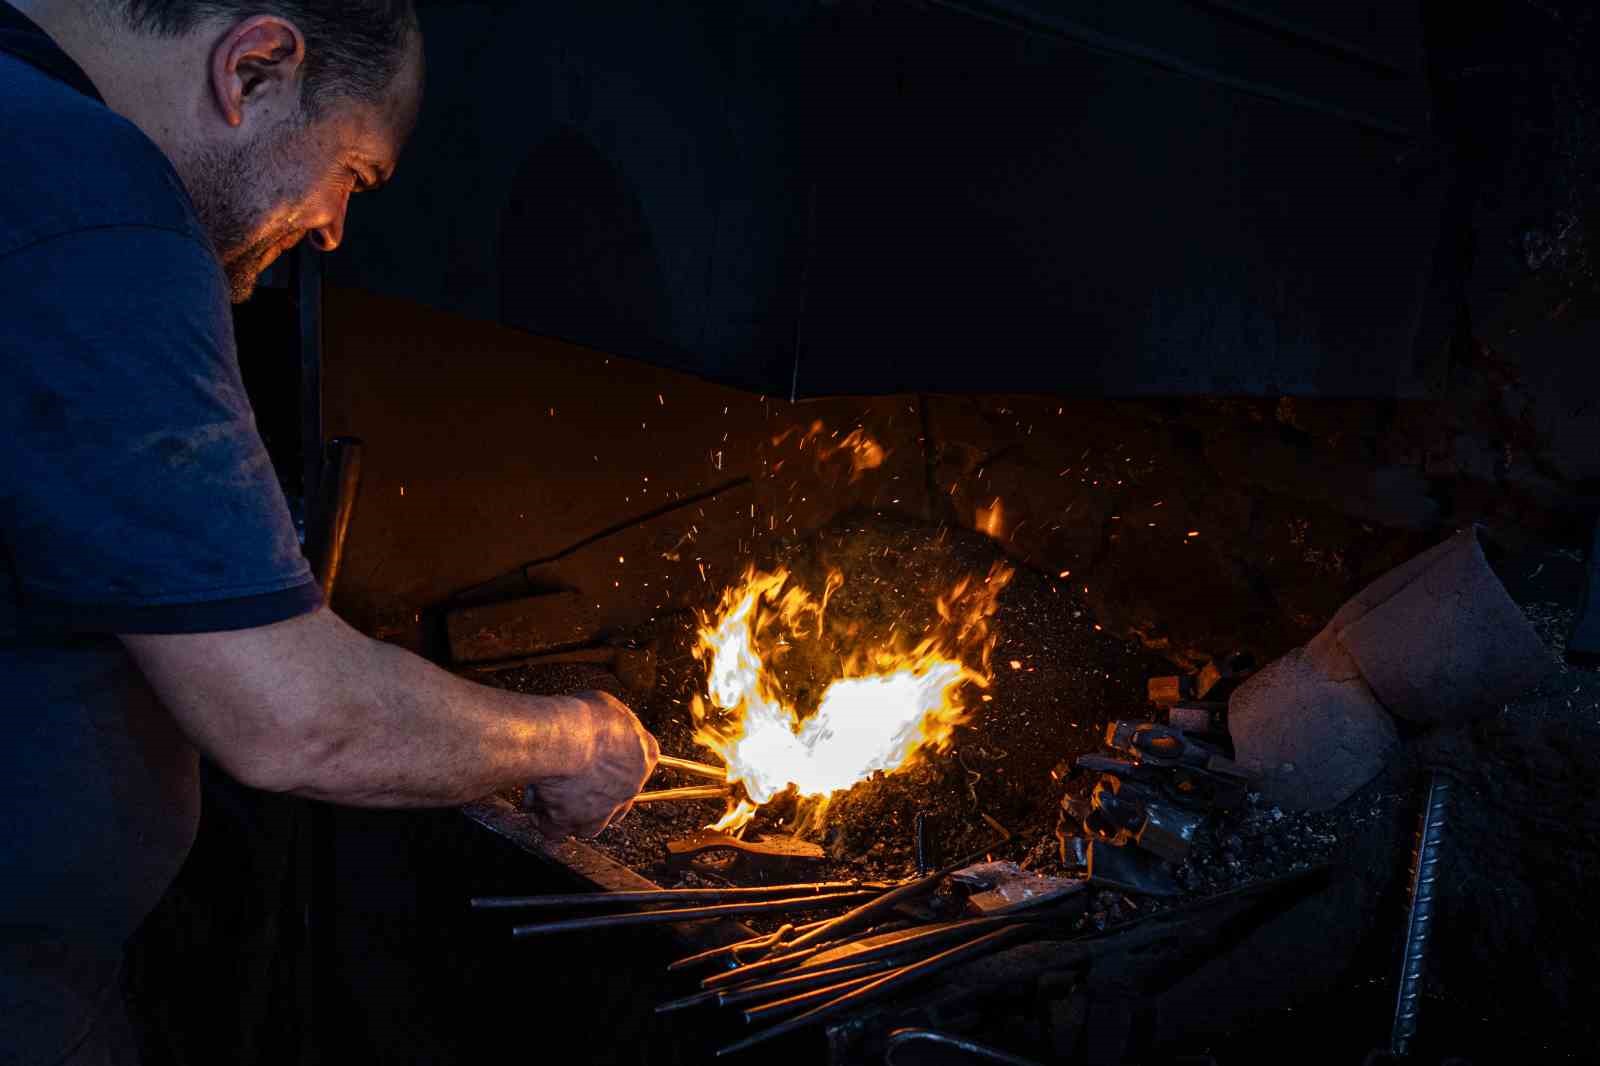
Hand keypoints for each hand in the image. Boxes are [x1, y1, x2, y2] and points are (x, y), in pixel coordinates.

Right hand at [525, 690, 658, 837]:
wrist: (565, 739)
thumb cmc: (586, 717)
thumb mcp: (608, 705)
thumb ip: (611, 722)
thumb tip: (602, 721)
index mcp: (645, 755)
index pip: (641, 762)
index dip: (621, 761)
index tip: (606, 756)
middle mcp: (629, 788)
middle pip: (618, 802)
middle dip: (598, 795)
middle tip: (578, 783)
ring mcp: (601, 811)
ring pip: (592, 826)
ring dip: (576, 816)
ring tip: (556, 801)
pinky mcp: (571, 821)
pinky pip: (556, 830)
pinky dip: (545, 821)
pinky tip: (534, 806)